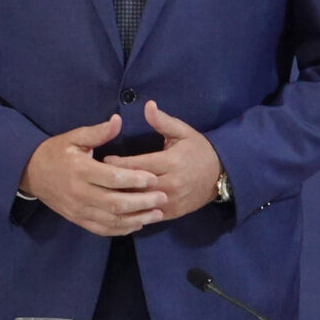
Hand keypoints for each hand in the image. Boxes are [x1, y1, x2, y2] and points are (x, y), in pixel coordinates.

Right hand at [19, 114, 167, 235]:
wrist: (30, 173)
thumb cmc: (55, 152)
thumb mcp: (74, 138)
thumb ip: (98, 132)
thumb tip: (118, 120)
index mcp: (80, 170)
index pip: (113, 178)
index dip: (135, 179)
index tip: (153, 177)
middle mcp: (79, 192)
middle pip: (116, 203)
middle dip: (143, 202)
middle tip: (163, 197)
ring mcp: (78, 209)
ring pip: (113, 219)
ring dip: (138, 218)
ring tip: (157, 213)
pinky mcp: (78, 219)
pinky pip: (104, 229)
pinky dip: (123, 229)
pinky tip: (138, 223)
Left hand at [102, 99, 224, 219]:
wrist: (223, 174)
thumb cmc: (199, 150)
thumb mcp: (183, 132)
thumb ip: (162, 121)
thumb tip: (147, 105)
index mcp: (170, 162)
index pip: (136, 165)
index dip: (116, 163)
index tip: (102, 159)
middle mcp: (170, 184)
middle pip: (135, 186)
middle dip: (114, 182)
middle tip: (96, 178)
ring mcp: (172, 201)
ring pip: (140, 203)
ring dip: (122, 198)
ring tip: (103, 192)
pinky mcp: (174, 212)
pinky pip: (149, 214)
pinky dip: (134, 211)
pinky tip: (119, 206)